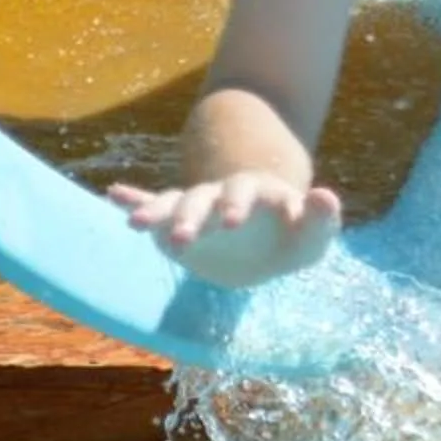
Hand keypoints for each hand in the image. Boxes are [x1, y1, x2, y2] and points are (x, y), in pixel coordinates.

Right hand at [110, 173, 342, 288]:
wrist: (269, 249)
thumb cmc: (294, 240)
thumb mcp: (313, 238)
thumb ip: (321, 219)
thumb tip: (325, 194)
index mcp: (258, 192)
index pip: (247, 191)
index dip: (240, 204)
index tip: (233, 222)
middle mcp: (222, 194)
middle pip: (204, 198)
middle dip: (193, 216)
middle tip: (184, 238)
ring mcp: (198, 206)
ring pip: (174, 203)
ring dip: (156, 213)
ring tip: (135, 225)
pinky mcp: (176, 223)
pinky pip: (153, 207)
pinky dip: (135, 201)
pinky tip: (115, 194)